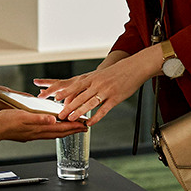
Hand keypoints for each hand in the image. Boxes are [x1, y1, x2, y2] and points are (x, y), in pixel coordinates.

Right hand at [0, 108, 87, 143]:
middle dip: (73, 130)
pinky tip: (53, 127)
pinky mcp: (28, 133)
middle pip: (59, 132)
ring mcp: (33, 134)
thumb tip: (53, 120)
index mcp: (38, 128)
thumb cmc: (4, 122)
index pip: (60, 128)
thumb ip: (39, 118)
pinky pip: (46, 132)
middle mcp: (37, 133)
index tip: (84, 125)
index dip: (73, 127)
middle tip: (84, 127)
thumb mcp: (22, 116)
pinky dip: (54, 130)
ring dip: (64, 130)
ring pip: (53, 133)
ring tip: (73, 128)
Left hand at [35, 48, 160, 125]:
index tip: (55, 98)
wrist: (135, 67)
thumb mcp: (101, 74)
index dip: (65, 92)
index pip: (76, 85)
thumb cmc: (118, 71)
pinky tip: (89, 123)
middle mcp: (98, 84)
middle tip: (60, 114)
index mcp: (93, 77)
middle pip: (80, 96)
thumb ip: (91, 82)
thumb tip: (80, 90)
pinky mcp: (115, 98)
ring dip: (79, 112)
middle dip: (68, 106)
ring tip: (70, 119)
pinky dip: (95, 117)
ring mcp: (106, 91)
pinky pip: (103, 110)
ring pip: (89, 103)